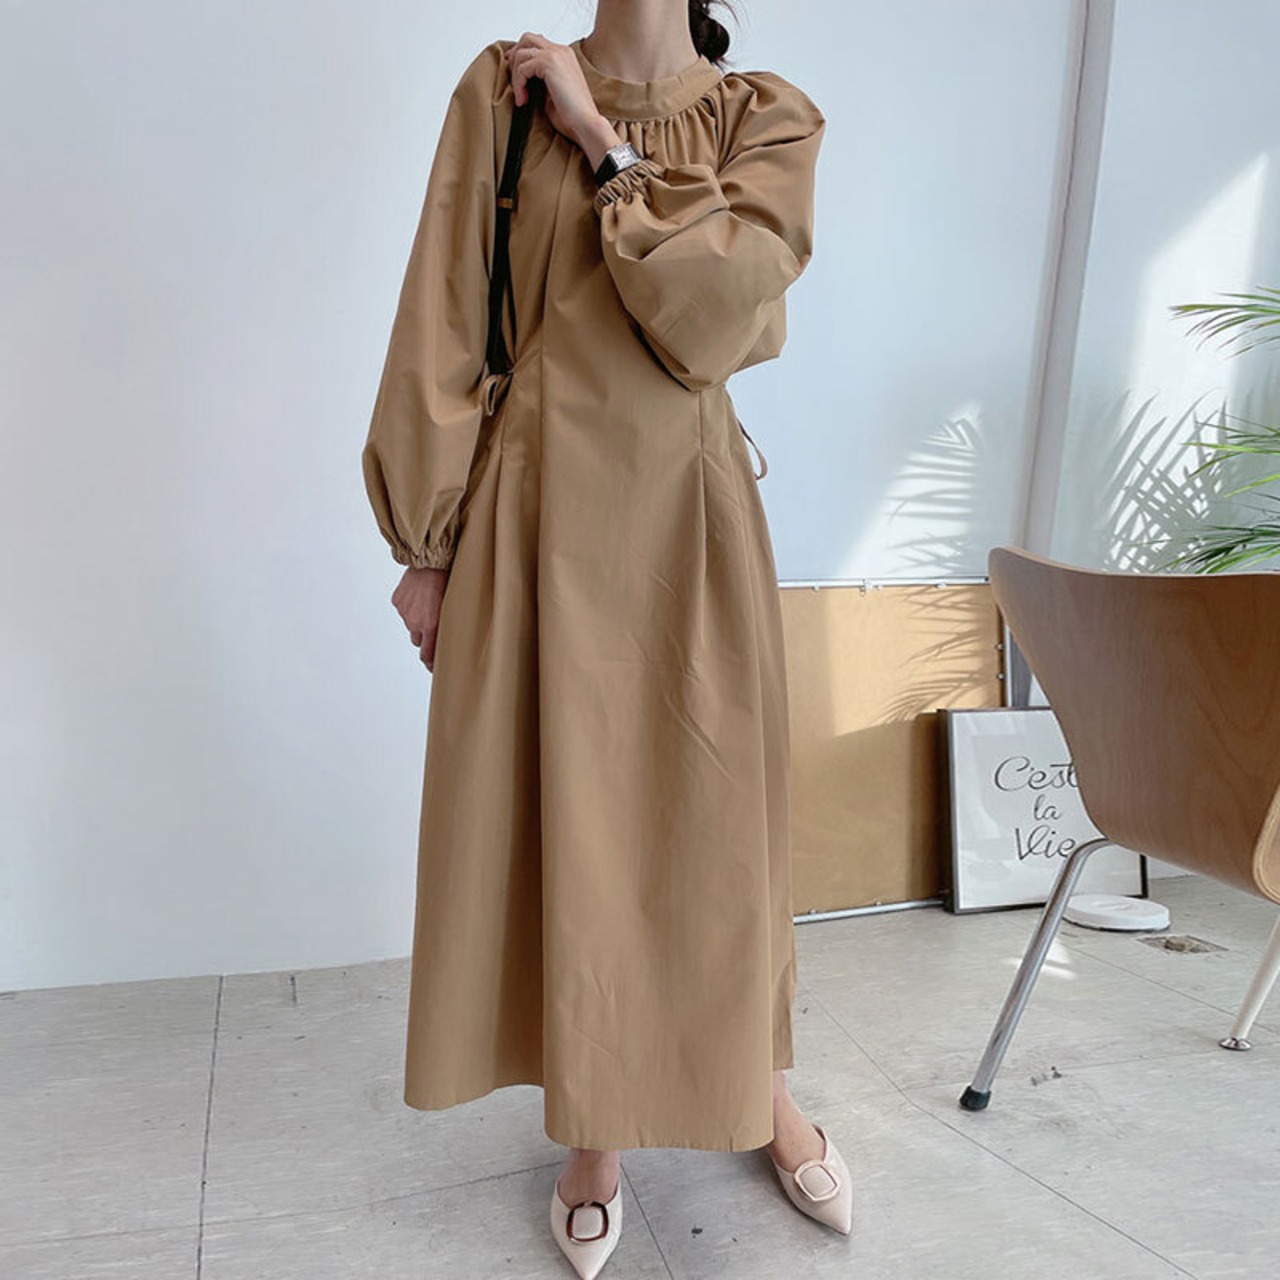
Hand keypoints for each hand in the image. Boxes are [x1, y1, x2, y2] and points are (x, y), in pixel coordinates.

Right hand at [391, 566, 449, 671]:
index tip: (433, 667)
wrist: (430, 562)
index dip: (430, 663)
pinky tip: (420, 596)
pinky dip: (410, 607)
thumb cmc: (447, 582)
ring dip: (418, 620)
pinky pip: (404, 610)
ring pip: (411, 624)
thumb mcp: (453, 607)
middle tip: (433, 629)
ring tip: (428, 605)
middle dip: (425, 638)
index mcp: (430, 626)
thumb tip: (449, 639)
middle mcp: (415, 623)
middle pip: (418, 641)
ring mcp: (404, 612)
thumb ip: (448, 626)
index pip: (427, 654)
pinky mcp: (398, 601)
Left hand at [503, 33, 622, 171]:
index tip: (514, 72)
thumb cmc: (572, 114)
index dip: (521, 55)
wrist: (585, 122)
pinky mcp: (549, 64)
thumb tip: (522, 77)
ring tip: (521, 96)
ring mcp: (555, 55)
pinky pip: (522, 67)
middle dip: (515, 57)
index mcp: (564, 55)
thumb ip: (540, 78)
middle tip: (513, 80)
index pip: (537, 42)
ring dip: (515, 75)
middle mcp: (560, 51)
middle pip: (527, 39)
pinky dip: (518, 85)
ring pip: (521, 52)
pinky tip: (524, 100)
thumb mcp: (553, 90)